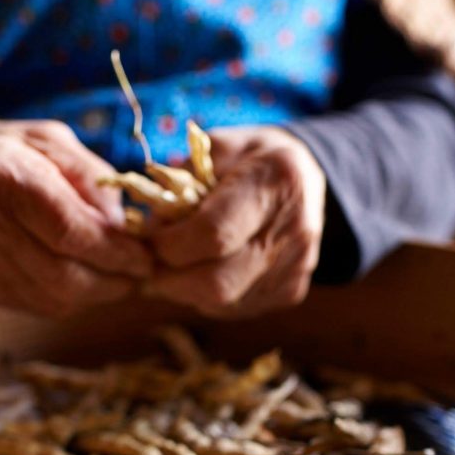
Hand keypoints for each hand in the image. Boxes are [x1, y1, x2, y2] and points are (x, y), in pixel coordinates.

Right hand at [0, 120, 152, 317]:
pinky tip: (87, 278)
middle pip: (63, 275)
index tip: (147, 256)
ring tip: (121, 275)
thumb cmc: (12, 155)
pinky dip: (76, 298)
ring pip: (56, 299)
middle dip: (114, 279)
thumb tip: (129, 227)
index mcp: (4, 177)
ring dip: (99, 293)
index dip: (114, 251)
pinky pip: (43, 306)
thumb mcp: (54, 142)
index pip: (67, 230)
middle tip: (143, 271)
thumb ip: (94, 180)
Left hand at [148, 126, 325, 318]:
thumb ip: (181, 182)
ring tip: (174, 263)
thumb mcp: (217, 146)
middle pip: (217, 283)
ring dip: (184, 289)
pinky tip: (202, 270)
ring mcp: (296, 267)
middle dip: (170, 276)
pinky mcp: (291, 291)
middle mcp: (294, 230)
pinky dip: (206, 296)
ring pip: (222, 302)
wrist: (307, 176)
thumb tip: (148, 228)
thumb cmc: (251, 158)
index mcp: (275, 181)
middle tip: (150, 261)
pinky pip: (234, 308)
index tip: (148, 236)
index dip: (169, 244)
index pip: (214, 234)